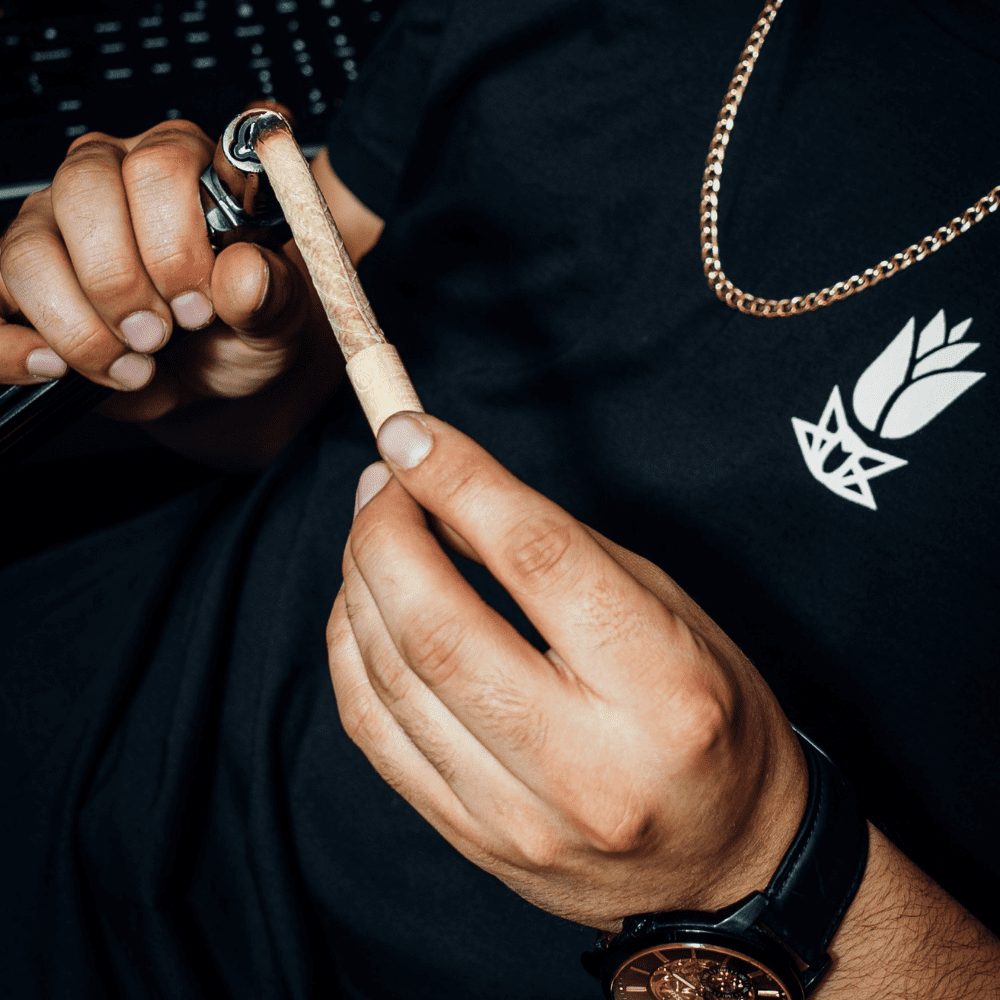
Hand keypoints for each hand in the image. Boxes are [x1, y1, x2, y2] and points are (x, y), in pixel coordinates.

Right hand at [0, 119, 318, 423]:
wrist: (216, 378)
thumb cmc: (245, 328)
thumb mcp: (277, 318)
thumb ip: (270, 293)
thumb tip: (244, 273)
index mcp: (183, 165)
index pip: (162, 164)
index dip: (176, 243)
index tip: (199, 307)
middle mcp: (110, 177)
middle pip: (85, 193)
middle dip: (124, 282)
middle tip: (162, 336)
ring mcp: (53, 224)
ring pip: (29, 250)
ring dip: (81, 325)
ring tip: (134, 365)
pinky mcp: (16, 280)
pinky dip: (16, 347)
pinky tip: (58, 368)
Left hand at [327, 412, 807, 930]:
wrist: (728, 866)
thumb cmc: (713, 720)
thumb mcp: (670, 612)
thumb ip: (561, 553)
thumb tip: (450, 498)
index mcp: (662, 686)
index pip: (537, 558)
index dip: (459, 479)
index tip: (410, 433)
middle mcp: (587, 762)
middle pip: (437, 625)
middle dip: (385, 533)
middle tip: (383, 481)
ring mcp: (520, 815)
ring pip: (389, 678)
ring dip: (360, 584)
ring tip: (372, 534)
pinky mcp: (475, 840)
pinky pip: (375, 734)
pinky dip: (352, 654)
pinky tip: (363, 609)